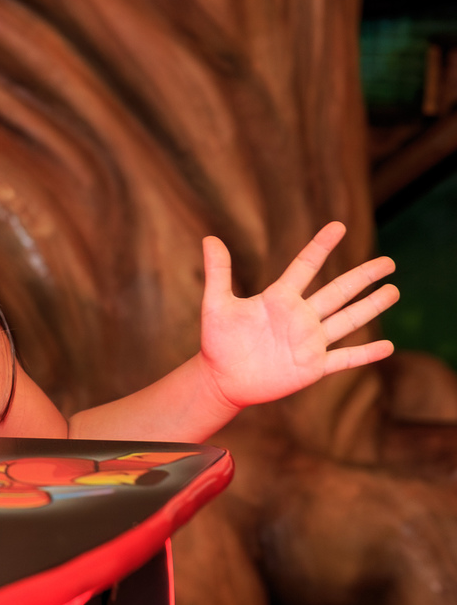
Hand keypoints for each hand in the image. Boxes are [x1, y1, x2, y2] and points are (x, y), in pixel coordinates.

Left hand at [198, 222, 398, 411]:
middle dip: (363, 277)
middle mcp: (299, 317)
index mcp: (279, 299)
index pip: (305, 267)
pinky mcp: (312, 367)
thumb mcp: (216, 305)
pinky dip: (365, 353)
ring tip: (394, 290)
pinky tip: (388, 346)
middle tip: (388, 262)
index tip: (338, 226)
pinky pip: (344, 358)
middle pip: (338, 292)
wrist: (221, 379)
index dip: (321, 247)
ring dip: (371, 307)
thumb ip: (218, 272)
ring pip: (347, 320)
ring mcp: (309, 342)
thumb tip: (210, 238)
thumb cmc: (217, 341)